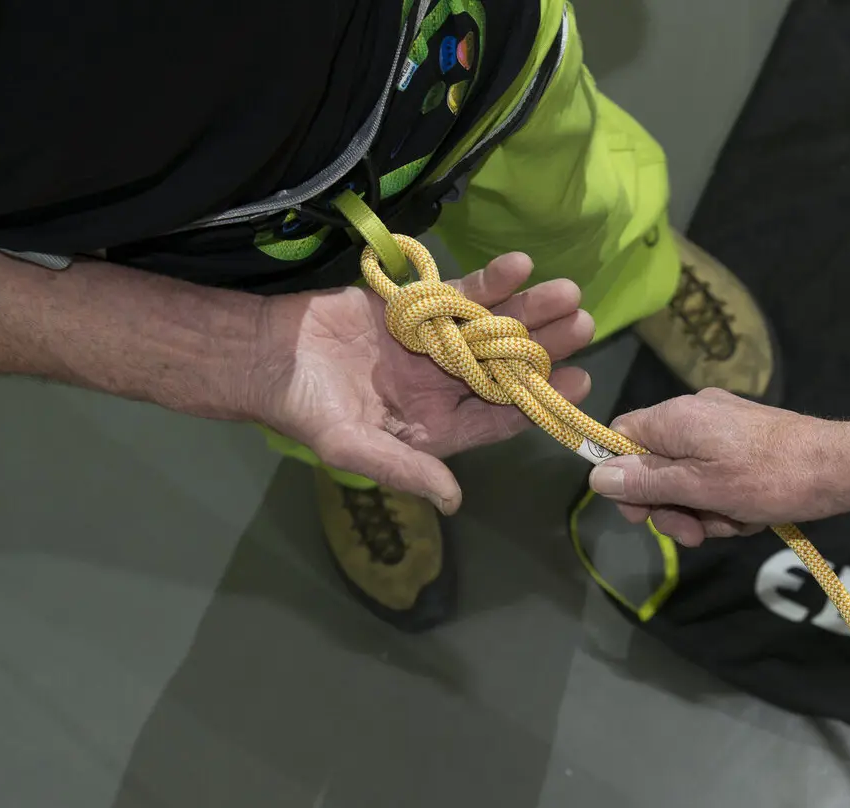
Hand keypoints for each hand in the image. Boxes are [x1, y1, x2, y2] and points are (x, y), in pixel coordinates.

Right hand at [249, 252, 592, 512]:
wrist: (264, 356)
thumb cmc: (305, 410)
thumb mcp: (353, 448)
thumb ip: (405, 469)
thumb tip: (452, 500)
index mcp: (437, 426)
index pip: (500, 416)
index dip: (540, 401)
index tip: (578, 383)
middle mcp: (443, 386)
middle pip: (506, 366)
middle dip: (545, 347)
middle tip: (585, 326)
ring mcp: (433, 345)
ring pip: (492, 326)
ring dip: (528, 309)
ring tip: (566, 291)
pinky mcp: (417, 308)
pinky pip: (461, 294)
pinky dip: (489, 281)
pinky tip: (519, 266)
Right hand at [587, 388, 849, 547]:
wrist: (839, 469)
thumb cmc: (767, 478)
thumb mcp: (700, 488)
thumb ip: (647, 483)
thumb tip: (597, 476)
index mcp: (675, 418)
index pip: (621, 438)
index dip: (623, 479)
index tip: (640, 513)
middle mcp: (694, 416)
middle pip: (655, 467)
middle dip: (672, 507)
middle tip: (694, 535)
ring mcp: (722, 430)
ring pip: (688, 481)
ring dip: (704, 512)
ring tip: (734, 523)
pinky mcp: (746, 446)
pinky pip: (717, 479)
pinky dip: (727, 504)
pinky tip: (749, 517)